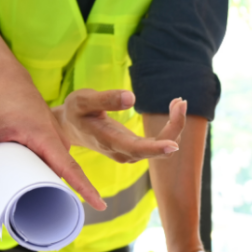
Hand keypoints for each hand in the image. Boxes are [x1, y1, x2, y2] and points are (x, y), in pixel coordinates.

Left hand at [0, 70, 106, 210]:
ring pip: (58, 171)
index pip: (70, 168)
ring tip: (36, 203)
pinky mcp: (52, 144)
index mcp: (46, 138)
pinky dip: (48, 177)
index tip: (100, 205)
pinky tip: (39, 189)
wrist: (8, 82)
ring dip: (50, 186)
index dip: (85, 188)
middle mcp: (58, 141)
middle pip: (65, 175)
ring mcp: (57, 142)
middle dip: (60, 196)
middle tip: (43, 216)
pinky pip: (55, 165)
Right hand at [53, 91, 185, 163]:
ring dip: (175, 125)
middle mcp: (123, 152)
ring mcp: (131, 153)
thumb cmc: (76, 112)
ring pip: (162, 147)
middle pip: (156, 149)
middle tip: (181, 101)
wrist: (71, 128)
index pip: (136, 149)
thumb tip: (131, 98)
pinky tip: (174, 107)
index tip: (174, 144)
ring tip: (178, 101)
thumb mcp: (83, 100)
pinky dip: (170, 127)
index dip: (156, 148)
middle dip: (174, 127)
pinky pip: (160, 143)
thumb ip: (105, 99)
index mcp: (108, 141)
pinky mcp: (137, 149)